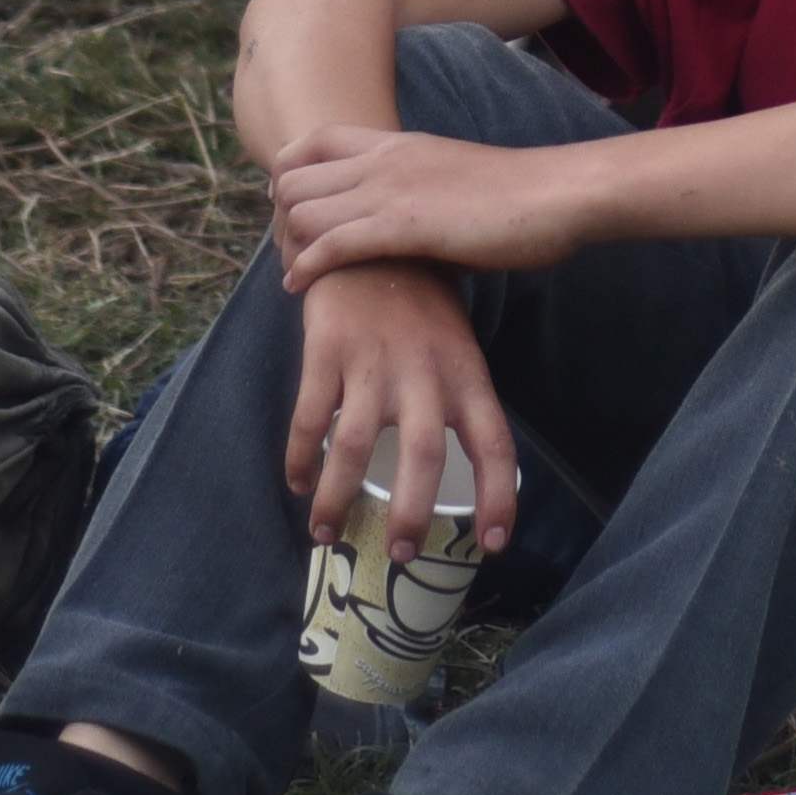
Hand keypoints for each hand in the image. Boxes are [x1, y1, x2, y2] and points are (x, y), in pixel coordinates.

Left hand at [272, 120, 591, 290]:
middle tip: (285, 250)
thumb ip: (417, 189)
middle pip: (294, 177)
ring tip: (292, 271)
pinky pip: (331, 244)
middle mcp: (384, 159)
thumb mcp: (452, 178)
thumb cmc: (518, 197)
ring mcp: (391, 190)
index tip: (292, 209)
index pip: (313, 140)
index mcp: (396, 143)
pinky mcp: (403, 226)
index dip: (289, 173)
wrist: (556, 194)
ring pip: (303, 210)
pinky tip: (298, 285)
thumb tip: (404, 217)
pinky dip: (306, 266)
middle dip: (278, 216)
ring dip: (288, 244)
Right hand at [281, 256, 520, 562]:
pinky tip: (297, 483)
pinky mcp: (328, 350)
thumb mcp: (458, 348)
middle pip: (425, 456)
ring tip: (326, 534)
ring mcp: (373, 361)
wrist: (373, 239)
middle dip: (412, 514)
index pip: (495, 444)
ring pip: (356, 446)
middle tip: (401, 555)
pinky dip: (301, 458)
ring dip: (338, 498)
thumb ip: (458, 403)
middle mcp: (424, 372)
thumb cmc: (422, 307)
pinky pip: (310, 418)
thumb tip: (460, 481)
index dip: (498, 497)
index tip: (493, 543)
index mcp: (466, 374)